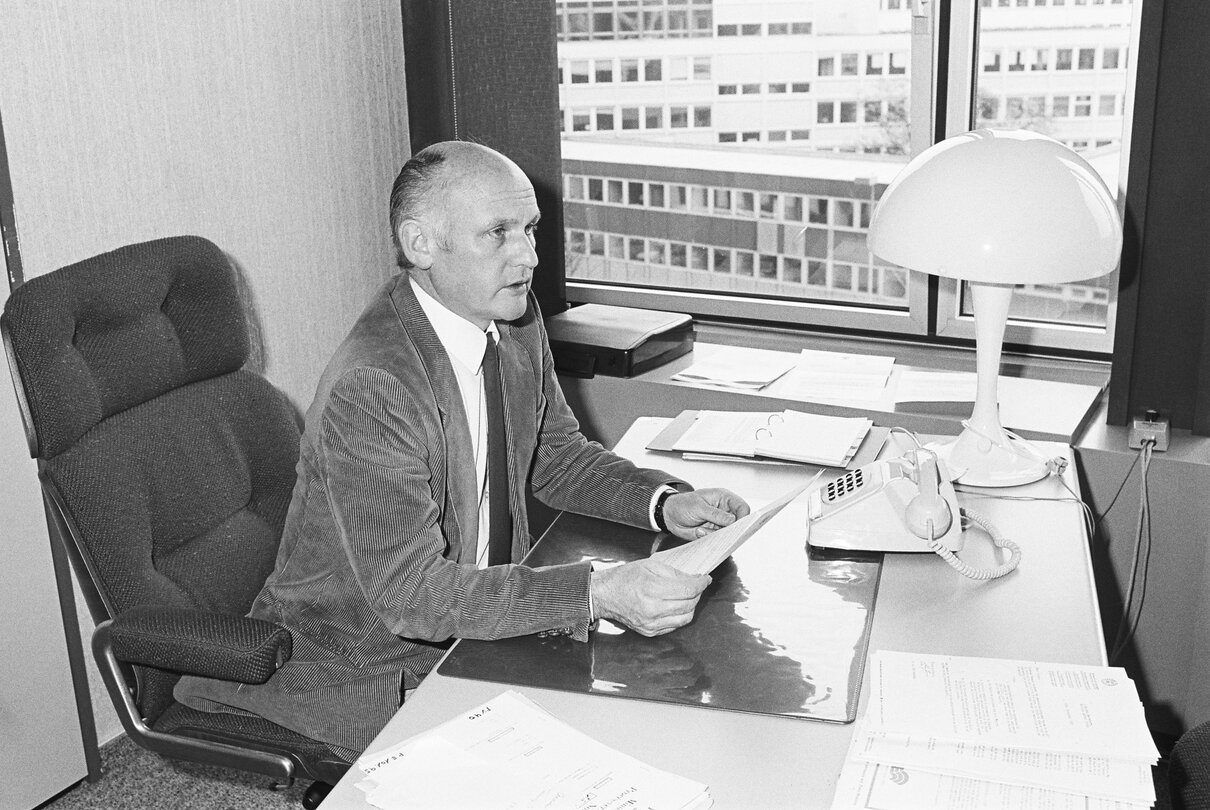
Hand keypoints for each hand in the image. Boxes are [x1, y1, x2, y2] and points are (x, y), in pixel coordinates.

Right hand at [590, 558, 710, 636]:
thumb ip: (674, 573)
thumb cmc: (624, 578)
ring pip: (685, 618)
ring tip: (688, 595)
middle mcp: (652, 609)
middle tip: (697, 585)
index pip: (688, 589)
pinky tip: (676, 606)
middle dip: (698, 593)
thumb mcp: (650, 565)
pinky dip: (680, 615)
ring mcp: (651, 623)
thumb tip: (694, 578)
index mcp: (652, 589)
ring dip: (692, 606)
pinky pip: (674, 626)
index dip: (701, 583)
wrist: (604, 595)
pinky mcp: (650, 632)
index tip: (706, 579)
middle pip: (689, 604)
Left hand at [662, 488, 749, 540]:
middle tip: (718, 532)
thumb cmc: (683, 504)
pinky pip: (718, 540)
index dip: (744, 517)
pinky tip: (698, 532)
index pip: (742, 507)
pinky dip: (709, 538)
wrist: (670, 515)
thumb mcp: (699, 507)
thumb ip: (716, 514)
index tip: (737, 527)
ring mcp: (720, 523)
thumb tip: (733, 521)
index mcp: (724, 499)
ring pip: (728, 534)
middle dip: (730, 530)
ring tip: (700, 529)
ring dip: (715, 534)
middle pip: (739, 523)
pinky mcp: (713, 533)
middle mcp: (725, 511)